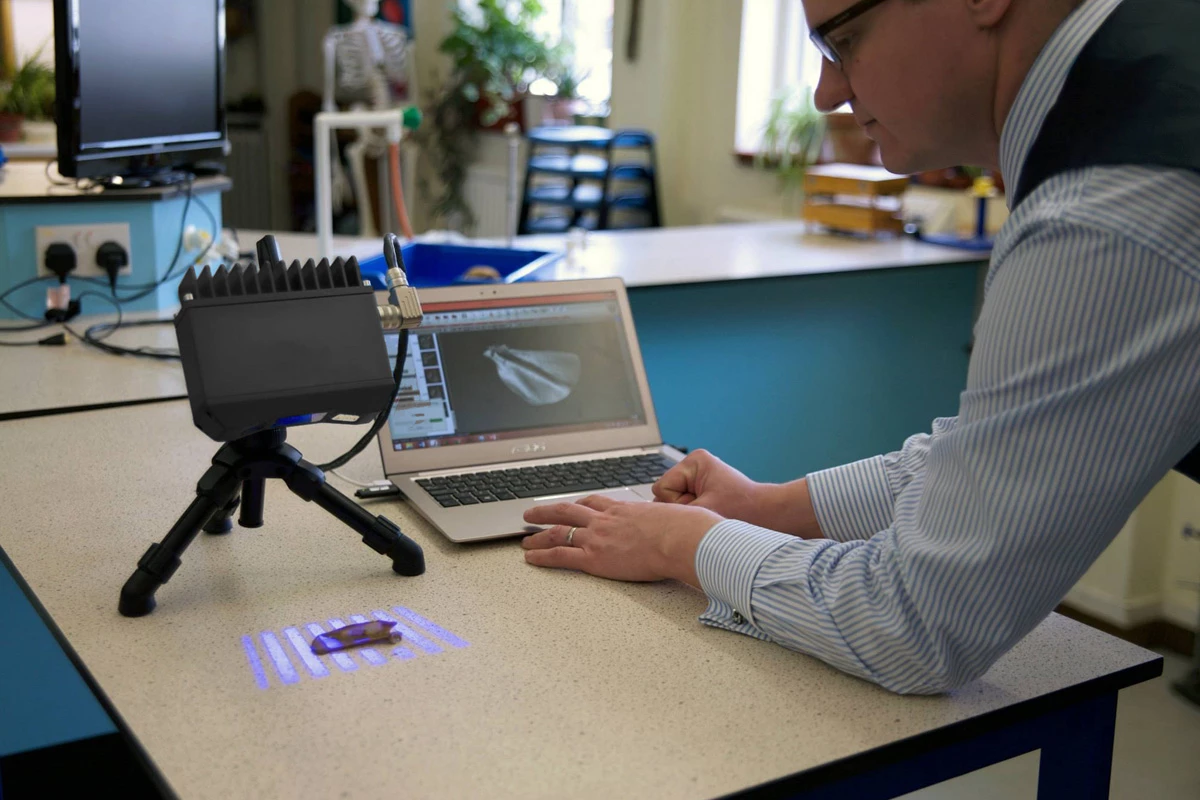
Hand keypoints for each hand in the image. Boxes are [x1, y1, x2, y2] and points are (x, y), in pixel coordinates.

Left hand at [521, 495, 723, 586]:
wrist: (682, 538)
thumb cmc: (687, 530)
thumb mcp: (676, 518)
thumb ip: (670, 522)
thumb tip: (684, 527)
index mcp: (626, 509)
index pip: (596, 503)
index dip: (580, 505)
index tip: (571, 505)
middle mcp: (607, 520)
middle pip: (569, 511)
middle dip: (548, 512)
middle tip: (531, 514)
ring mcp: (598, 537)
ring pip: (558, 531)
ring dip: (538, 534)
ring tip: (524, 538)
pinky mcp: (594, 557)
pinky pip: (560, 555)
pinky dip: (542, 555)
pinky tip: (530, 558)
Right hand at [654, 450, 824, 537]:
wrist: (771, 516)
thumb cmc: (744, 511)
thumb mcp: (702, 511)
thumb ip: (673, 513)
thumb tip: (648, 518)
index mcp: (695, 462)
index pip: (663, 487)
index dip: (678, 504)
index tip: (702, 507)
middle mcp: (695, 466)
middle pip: (666, 494)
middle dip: (682, 509)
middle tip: (708, 512)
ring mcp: (699, 478)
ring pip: (674, 503)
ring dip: (689, 513)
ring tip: (711, 515)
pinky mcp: (704, 489)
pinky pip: (685, 506)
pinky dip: (696, 514)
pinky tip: (712, 517)